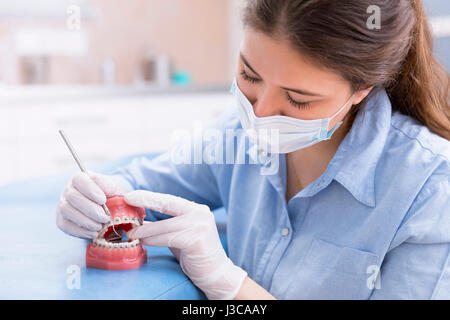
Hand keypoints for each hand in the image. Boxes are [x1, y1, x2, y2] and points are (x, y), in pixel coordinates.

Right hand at [56, 171, 125, 238]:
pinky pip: (65, 225)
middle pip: (72, 196)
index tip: (103, 200)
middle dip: (90, 210)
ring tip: (100, 226)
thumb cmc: (111, 195)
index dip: (90, 190)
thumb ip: (109, 186)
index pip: (79, 179)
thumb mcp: (114, 188)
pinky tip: (93, 233)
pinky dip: (80, 231)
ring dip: (85, 221)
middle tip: (105, 218)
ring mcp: (62, 204)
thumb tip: (104, 191)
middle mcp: (68, 189)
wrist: (109, 208)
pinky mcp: (61, 219)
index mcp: (81, 178)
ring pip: (66, 210)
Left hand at [124, 190, 247, 299]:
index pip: (169, 200)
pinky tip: (143, 242)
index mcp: (196, 210)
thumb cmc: (195, 255)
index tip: (131, 195)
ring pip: (164, 225)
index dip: (149, 196)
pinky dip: (152, 240)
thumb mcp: (178, 236)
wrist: (217, 274)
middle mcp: (200, 213)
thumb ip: (163, 227)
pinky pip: (167, 238)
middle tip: (127, 200)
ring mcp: (200, 225)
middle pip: (167, 204)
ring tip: (131, 233)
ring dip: (144, 230)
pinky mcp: (196, 239)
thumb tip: (139, 221)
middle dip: (145, 200)